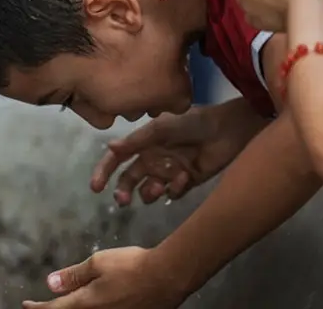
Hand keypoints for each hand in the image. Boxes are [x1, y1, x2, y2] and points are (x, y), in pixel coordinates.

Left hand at [22, 246, 189, 308]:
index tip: (26, 305)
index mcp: (85, 303)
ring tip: (64, 304)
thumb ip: (74, 275)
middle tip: (42, 306)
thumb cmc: (132, 267)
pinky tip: (91, 304)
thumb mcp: (98, 263)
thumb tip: (50, 283)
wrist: (167, 277)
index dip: (37, 308)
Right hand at [90, 100, 262, 206]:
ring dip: (150, 192)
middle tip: (123, 200)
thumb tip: (109, 147)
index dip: (104, 172)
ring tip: (159, 187)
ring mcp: (168, 172)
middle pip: (130, 180)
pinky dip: (175, 188)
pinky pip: (172, 193)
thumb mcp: (161, 128)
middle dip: (124, 191)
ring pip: (149, 191)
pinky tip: (184, 177)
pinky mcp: (185, 182)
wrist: (227, 130)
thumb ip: (135, 141)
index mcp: (144, 143)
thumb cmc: (193, 122)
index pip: (117, 159)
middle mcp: (153, 158)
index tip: (95, 187)